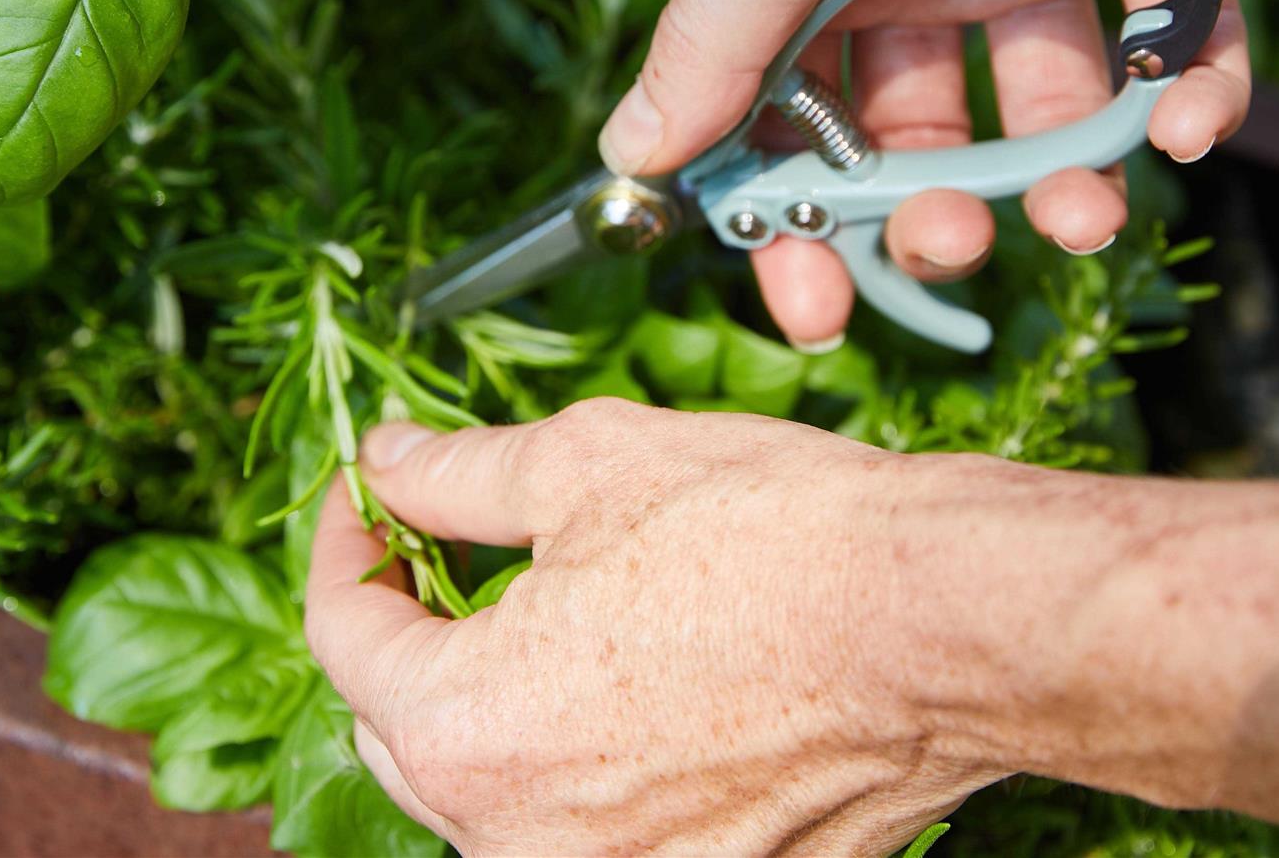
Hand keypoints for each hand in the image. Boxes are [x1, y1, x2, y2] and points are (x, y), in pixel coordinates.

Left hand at [308, 402, 1008, 856]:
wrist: (936, 619)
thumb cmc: (766, 535)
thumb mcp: (579, 461)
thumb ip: (453, 471)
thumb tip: (386, 458)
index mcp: (467, 730)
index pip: (342, 636)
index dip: (347, 542)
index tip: (370, 493)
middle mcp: (517, 841)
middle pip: (402, 723)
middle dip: (408, 624)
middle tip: (445, 540)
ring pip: (491, 782)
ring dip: (488, 692)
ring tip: (543, 601)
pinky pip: (585, 820)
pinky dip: (574, 749)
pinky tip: (628, 668)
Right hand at [598, 0, 1278, 349]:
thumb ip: (714, 41)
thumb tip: (624, 153)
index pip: (772, 111)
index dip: (786, 213)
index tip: (811, 307)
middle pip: (903, 129)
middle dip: (926, 207)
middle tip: (953, 247)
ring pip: (1035, 108)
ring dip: (1059, 176)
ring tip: (1085, 211)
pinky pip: (1153, 47)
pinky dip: (1175, 94)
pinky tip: (1183, 114)